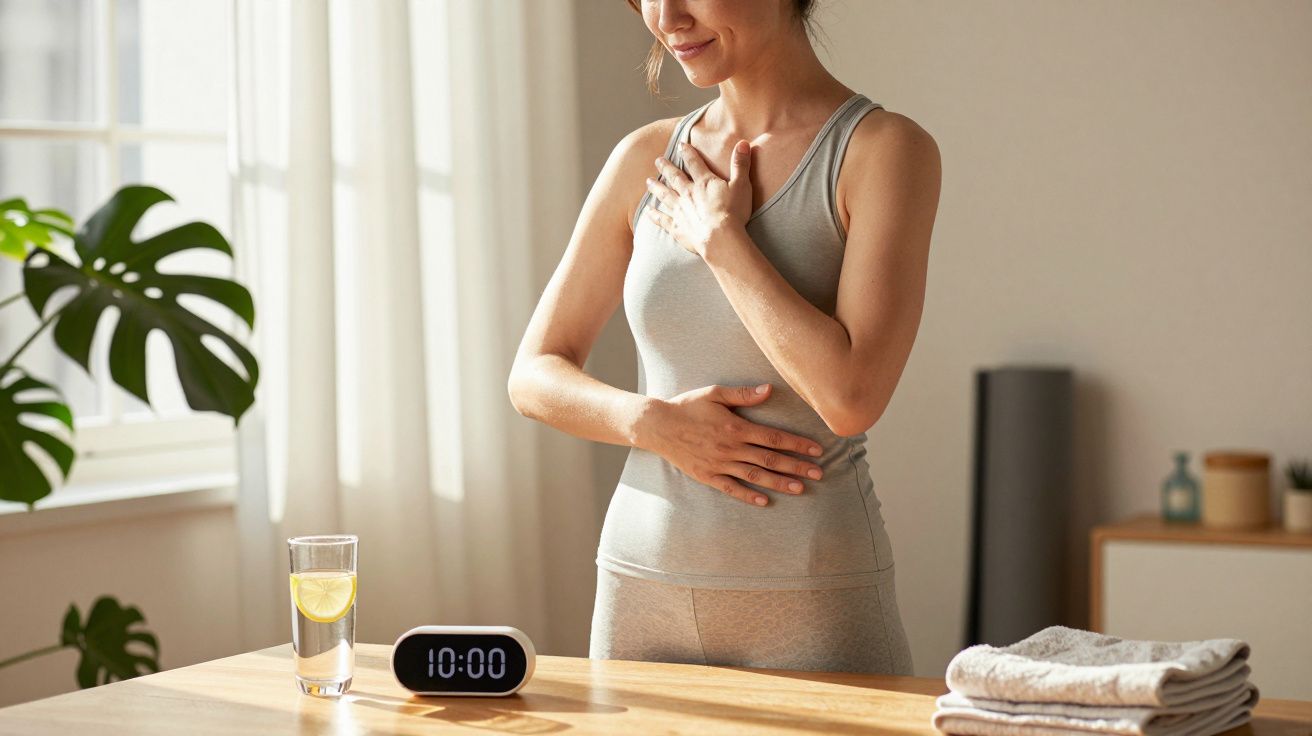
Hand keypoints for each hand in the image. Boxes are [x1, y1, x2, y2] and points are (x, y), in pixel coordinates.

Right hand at [636, 383, 824, 506]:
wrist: (657, 426)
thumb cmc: (687, 406)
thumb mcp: (715, 393)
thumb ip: (743, 394)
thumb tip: (769, 390)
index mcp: (736, 427)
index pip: (774, 437)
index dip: (798, 444)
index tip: (817, 450)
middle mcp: (731, 448)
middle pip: (770, 458)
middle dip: (797, 466)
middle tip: (819, 473)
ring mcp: (719, 464)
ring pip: (755, 475)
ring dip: (779, 482)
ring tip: (800, 489)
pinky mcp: (708, 476)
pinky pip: (731, 488)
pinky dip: (748, 496)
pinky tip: (765, 502)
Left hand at [644, 139, 752, 257]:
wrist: (720, 238)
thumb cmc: (733, 212)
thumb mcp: (741, 185)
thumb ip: (740, 164)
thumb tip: (743, 143)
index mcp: (704, 182)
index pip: (693, 163)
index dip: (687, 152)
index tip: (680, 145)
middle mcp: (688, 193)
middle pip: (674, 177)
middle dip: (666, 167)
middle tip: (657, 160)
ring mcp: (680, 210)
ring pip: (665, 195)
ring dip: (656, 187)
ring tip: (648, 181)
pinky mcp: (677, 227)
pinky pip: (662, 219)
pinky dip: (654, 215)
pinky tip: (648, 211)